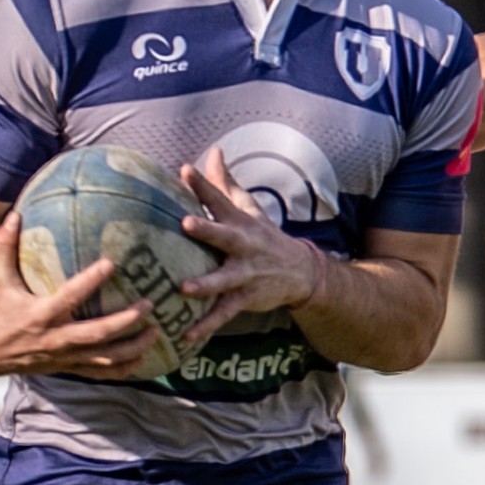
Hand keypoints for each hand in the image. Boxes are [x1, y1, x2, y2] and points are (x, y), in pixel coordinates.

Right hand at [0, 213, 158, 376]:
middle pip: (99, 333)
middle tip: (150, 304)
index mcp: (40, 315)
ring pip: (106, 357)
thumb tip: (15, 213)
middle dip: (127, 321)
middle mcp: (55, 339)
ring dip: (135, 346)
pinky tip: (144, 357)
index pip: (70, 297)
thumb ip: (4, 246)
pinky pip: (101, 373)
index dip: (91, 281)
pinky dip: (124, 368)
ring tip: (159, 330)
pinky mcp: (68, 369)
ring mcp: (64, 357)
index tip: (111, 263)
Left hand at [176, 148, 324, 343]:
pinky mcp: (246, 298)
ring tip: (184, 288)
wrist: (301, 272)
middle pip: (224, 235)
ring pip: (224, 280)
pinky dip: (206, 325)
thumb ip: (225, 182)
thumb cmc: (263, 235)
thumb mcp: (248, 208)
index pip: (219, 199)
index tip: (184, 169)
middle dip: (206, 230)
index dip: (203, 184)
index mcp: (239, 222)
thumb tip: (213, 151)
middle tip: (185, 223)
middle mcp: (243, 246)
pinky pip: (224, 313)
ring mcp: (246, 273)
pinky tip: (186, 334)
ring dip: (206, 284)